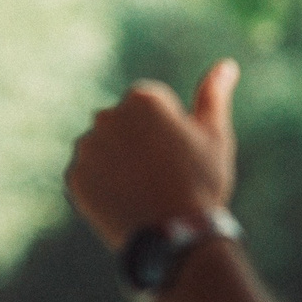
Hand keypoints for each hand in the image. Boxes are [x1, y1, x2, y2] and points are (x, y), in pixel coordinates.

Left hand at [66, 60, 238, 251]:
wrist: (174, 236)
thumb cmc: (201, 183)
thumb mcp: (214, 136)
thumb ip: (213, 96)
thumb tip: (227, 64)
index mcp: (143, 98)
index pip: (148, 107)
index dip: (166, 133)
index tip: (176, 157)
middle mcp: (108, 115)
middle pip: (122, 125)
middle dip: (137, 145)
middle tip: (160, 176)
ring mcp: (87, 147)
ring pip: (103, 151)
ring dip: (117, 165)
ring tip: (142, 191)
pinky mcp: (74, 177)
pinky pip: (88, 177)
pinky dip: (102, 188)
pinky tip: (124, 202)